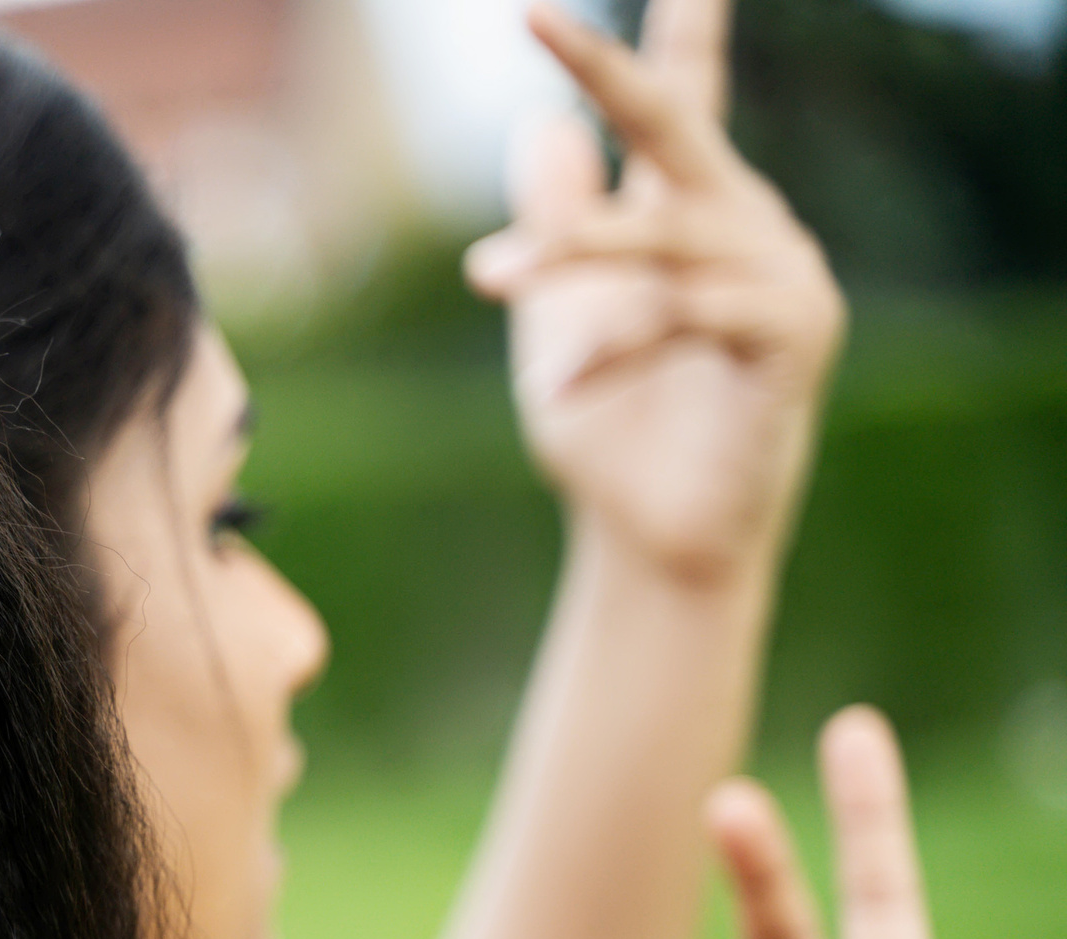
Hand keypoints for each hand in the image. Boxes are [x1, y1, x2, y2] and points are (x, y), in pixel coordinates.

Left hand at [465, 0, 844, 583]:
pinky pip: (687, 312)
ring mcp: (782, 273)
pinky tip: (557, 388)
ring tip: (489, 277)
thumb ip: (560, 219)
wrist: (646, 540)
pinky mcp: (794, 334)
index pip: (682, 96)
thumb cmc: (609, 427)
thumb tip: (540, 127)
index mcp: (693, 209)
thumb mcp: (559, 313)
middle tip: (532, 16)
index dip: (668, 28)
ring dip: (568, 252)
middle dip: (607, 70)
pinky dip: (611, 346)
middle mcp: (747, 223)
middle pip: (675, 122)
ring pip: (662, 232)